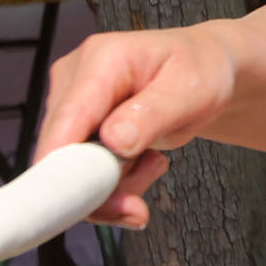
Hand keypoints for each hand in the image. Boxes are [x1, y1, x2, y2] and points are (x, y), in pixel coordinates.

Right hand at [35, 24, 239, 225]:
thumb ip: (152, 115)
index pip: (68, 120)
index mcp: (103, 59)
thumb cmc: (201, 72)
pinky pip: (80, 169)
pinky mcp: (74, 122)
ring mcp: (70, 101)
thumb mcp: (191, 92)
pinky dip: (111, 181)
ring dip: (113, 185)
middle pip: (62, 152)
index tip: (90, 206)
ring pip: (69, 168)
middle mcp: (74, 77)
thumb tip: (114, 141)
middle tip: (142, 201)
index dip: (65, 168)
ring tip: (153, 163)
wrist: (203, 70)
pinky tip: (141, 160)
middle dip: (102, 187)